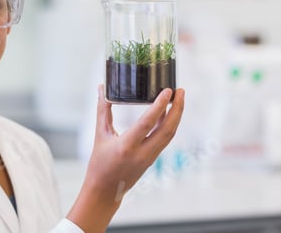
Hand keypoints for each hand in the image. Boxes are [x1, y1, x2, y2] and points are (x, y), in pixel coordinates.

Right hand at [67, 85, 184, 232]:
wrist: (105, 191)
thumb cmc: (99, 164)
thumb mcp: (100, 135)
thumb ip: (102, 111)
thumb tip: (101, 89)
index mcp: (126, 146)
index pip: (148, 122)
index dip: (159, 105)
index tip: (167, 91)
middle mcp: (142, 153)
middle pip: (167, 129)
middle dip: (177, 108)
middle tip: (180, 90)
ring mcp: (150, 158)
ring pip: (169, 134)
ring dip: (176, 116)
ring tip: (178, 98)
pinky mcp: (153, 159)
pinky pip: (165, 139)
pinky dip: (169, 124)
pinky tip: (168, 113)